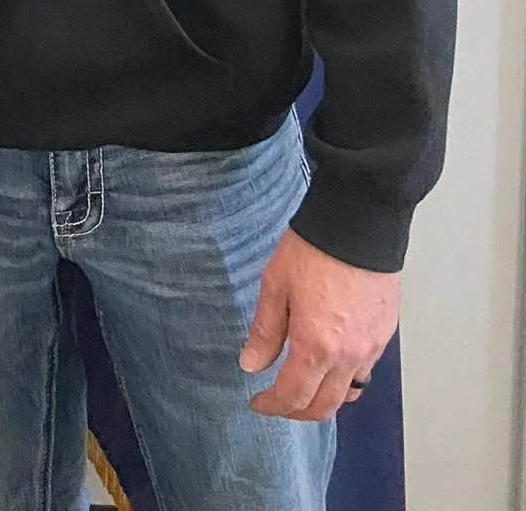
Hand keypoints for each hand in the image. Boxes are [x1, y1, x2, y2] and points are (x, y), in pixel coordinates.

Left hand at [240, 228, 399, 419]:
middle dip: (297, 411)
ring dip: (324, 399)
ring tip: (304, 386)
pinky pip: (365, 371)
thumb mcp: (275, 285)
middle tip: (277, 401)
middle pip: (324, 406)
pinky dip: (346, 379)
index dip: (272, 405)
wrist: (358, 224)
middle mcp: (349, 355)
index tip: (257, 401)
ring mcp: (371, 347)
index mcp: (317, 346)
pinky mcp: (384, 334)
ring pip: (349, 393)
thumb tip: (252, 364)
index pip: (293, 396)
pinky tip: (330, 362)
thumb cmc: (314, 250)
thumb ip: (265, 331)